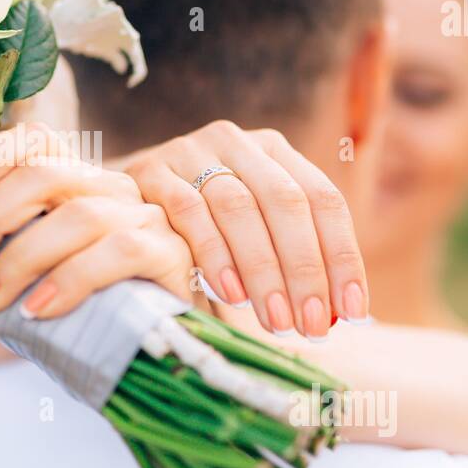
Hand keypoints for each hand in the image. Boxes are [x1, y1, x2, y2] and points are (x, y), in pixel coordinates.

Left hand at [0, 123, 192, 335]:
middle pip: (43, 174)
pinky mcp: (169, 255)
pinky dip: (69, 280)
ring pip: (78, 215)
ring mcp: (143, 218)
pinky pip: (119, 251)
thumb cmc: (78, 318)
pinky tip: (37, 312)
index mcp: (71, 184)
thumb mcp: (5, 306)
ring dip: (20, 259)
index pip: (30, 141)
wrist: (155, 353)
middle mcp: (109, 188)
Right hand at [123, 120, 367, 338]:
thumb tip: (339, 315)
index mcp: (273, 150)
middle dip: (305, 269)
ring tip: (275, 320)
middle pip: (285, 201)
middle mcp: (236, 142)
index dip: (342, 255)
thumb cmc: (195, 226)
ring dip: (262, 270)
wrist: (114, 198)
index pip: (323, 198)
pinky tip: (229, 295)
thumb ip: (287, 255)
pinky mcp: (150, 169)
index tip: (354, 310)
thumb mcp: (246, 227)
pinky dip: (213, 254)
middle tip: (313, 325)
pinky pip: (188, 212)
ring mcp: (190, 150)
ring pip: (238, 207)